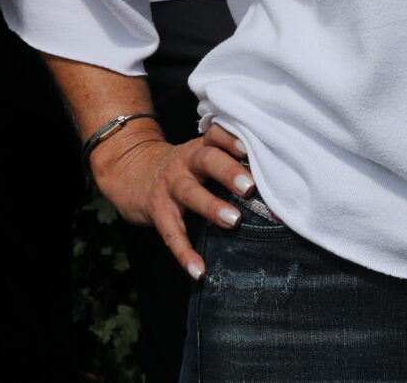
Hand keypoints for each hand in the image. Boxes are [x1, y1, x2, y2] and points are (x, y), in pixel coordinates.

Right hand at [92, 121, 257, 279]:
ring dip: (211, 206)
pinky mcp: (157, 211)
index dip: (231, 138)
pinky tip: (198, 271)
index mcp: (200, 148)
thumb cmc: (182, 168)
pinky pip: (172, 233)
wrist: (131, 172)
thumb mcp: (200, 156)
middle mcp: (185, 163)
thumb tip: (275, 185)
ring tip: (233, 221)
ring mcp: (170, 186)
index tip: (249, 147)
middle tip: (249, 187)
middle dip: (228, 172)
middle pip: (207, 160)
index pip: (216, 135)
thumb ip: (228, 164)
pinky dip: (185, 253)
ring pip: (190, 193)